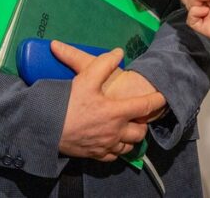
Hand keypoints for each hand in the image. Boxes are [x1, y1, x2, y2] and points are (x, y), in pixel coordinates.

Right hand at [51, 42, 164, 161]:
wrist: (46, 128)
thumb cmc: (67, 103)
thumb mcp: (86, 78)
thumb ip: (104, 63)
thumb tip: (118, 52)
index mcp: (117, 112)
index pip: (145, 107)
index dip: (157, 101)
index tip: (164, 98)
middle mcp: (115, 132)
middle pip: (140, 132)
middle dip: (143, 123)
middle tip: (139, 115)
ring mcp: (105, 146)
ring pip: (128, 147)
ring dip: (131, 138)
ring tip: (128, 128)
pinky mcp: (95, 154)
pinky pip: (113, 156)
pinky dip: (117, 149)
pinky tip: (112, 142)